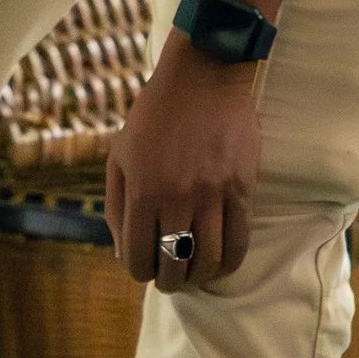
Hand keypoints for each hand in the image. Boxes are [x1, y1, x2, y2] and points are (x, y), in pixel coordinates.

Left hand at [104, 40, 263, 289]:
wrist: (203, 77)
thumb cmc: (155, 115)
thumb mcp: (120, 155)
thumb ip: (116, 207)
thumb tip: (122, 254)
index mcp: (141, 190)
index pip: (138, 257)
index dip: (140, 271)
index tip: (145, 268)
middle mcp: (176, 197)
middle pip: (174, 265)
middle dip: (169, 280)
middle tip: (171, 278)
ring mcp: (212, 195)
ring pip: (208, 260)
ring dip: (199, 277)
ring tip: (195, 274)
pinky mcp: (242, 189)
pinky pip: (238, 241)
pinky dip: (228, 262)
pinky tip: (220, 264)